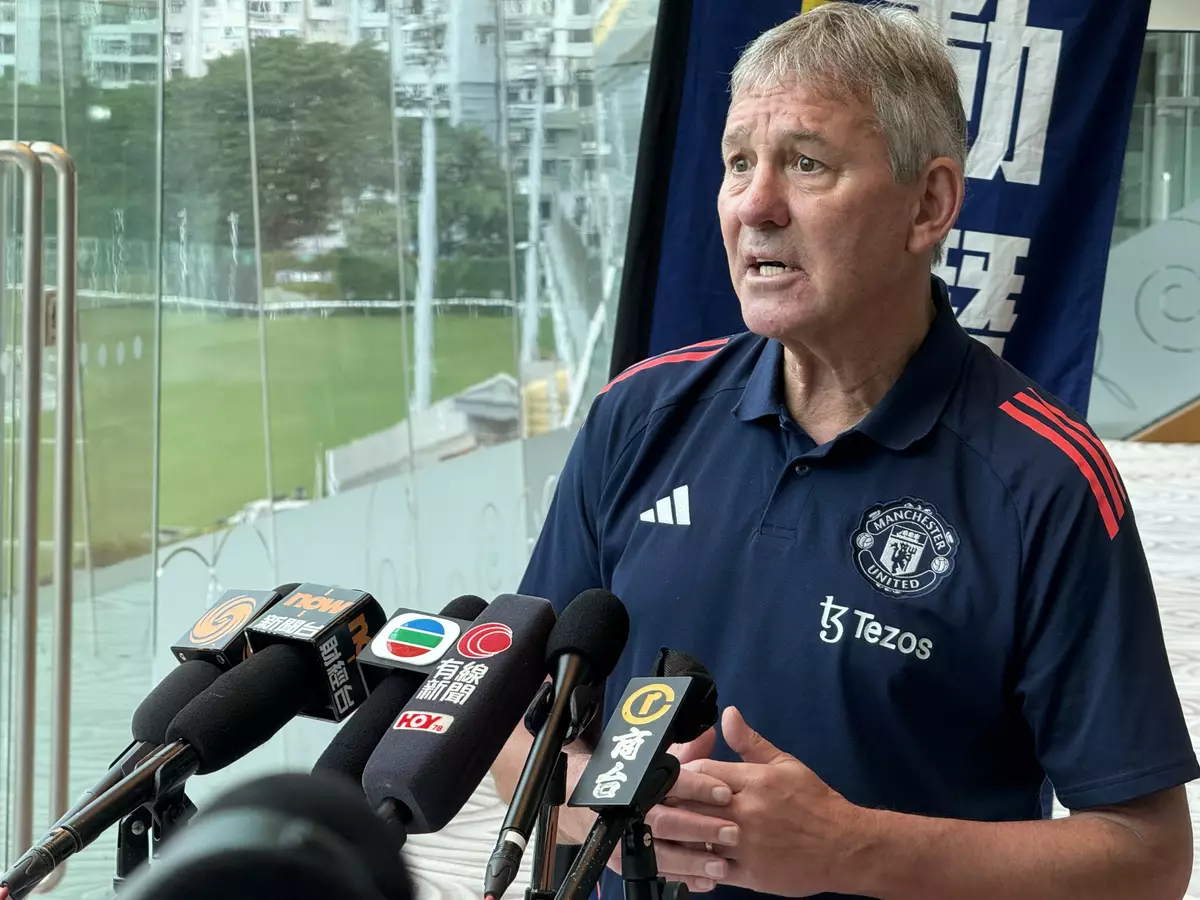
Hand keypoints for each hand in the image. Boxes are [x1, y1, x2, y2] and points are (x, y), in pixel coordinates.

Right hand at [635, 725, 739, 892]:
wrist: (591, 807)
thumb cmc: (637, 782)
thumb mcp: (659, 761)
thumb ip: (688, 751)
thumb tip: (710, 731)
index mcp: (643, 780)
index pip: (671, 781)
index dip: (699, 787)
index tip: (725, 792)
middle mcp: (632, 810)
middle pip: (666, 821)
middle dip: (701, 828)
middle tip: (732, 831)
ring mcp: (626, 838)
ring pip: (661, 852)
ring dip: (694, 860)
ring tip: (722, 864)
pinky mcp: (626, 862)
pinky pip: (657, 874)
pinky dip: (684, 879)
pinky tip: (707, 880)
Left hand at [677, 707, 872, 896]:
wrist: (845, 847)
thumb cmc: (816, 803)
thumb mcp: (785, 764)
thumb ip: (750, 742)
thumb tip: (728, 714)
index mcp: (754, 781)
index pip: (701, 772)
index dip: (683, 773)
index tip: (673, 776)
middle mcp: (747, 812)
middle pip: (692, 803)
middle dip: (672, 802)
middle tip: (655, 801)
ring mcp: (747, 846)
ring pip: (698, 838)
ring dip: (680, 834)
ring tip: (664, 830)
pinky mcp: (750, 875)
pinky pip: (711, 870)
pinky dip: (696, 864)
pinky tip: (688, 858)